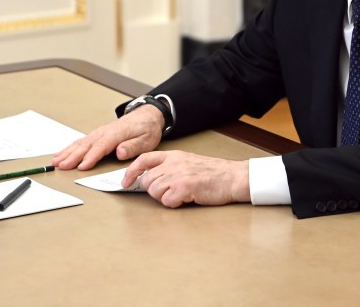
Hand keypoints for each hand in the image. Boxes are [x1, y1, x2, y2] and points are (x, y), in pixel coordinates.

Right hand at [52, 106, 164, 170]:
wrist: (147, 116)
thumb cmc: (147, 129)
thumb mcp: (146, 140)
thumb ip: (132, 146)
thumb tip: (120, 152)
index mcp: (117, 134)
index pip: (102, 146)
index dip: (91, 157)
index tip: (82, 166)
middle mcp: (105, 132)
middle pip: (87, 145)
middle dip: (73, 156)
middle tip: (62, 166)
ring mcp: (99, 133)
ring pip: (81, 143)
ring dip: (67, 152)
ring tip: (56, 161)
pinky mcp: (97, 135)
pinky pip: (81, 141)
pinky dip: (70, 148)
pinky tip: (61, 154)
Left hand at [121, 150, 249, 206]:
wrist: (233, 177)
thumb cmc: (215, 173)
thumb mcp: (189, 162)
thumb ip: (171, 167)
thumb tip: (151, 179)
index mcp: (174, 155)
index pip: (144, 159)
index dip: (131, 171)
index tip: (126, 181)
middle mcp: (174, 163)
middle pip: (147, 181)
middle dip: (154, 190)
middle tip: (170, 192)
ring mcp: (178, 175)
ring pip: (154, 192)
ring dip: (165, 198)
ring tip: (181, 195)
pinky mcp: (184, 187)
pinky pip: (167, 201)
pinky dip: (174, 203)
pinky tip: (186, 199)